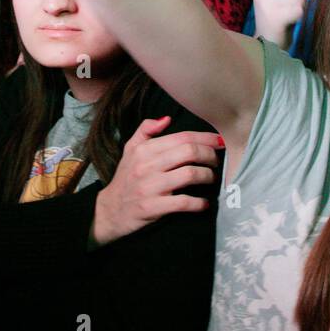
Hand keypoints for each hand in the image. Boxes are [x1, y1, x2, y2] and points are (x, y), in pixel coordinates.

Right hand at [91, 116, 220, 245]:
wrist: (109, 211)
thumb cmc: (125, 179)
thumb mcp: (130, 150)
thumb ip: (146, 131)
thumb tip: (167, 119)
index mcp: (144, 150)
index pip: (182, 137)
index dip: (205, 138)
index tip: (220, 141)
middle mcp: (147, 165)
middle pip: (189, 152)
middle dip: (209, 155)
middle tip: (216, 161)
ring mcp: (150, 187)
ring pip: (190, 174)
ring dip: (207, 176)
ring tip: (211, 179)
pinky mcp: (152, 208)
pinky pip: (183, 202)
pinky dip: (198, 203)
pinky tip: (204, 203)